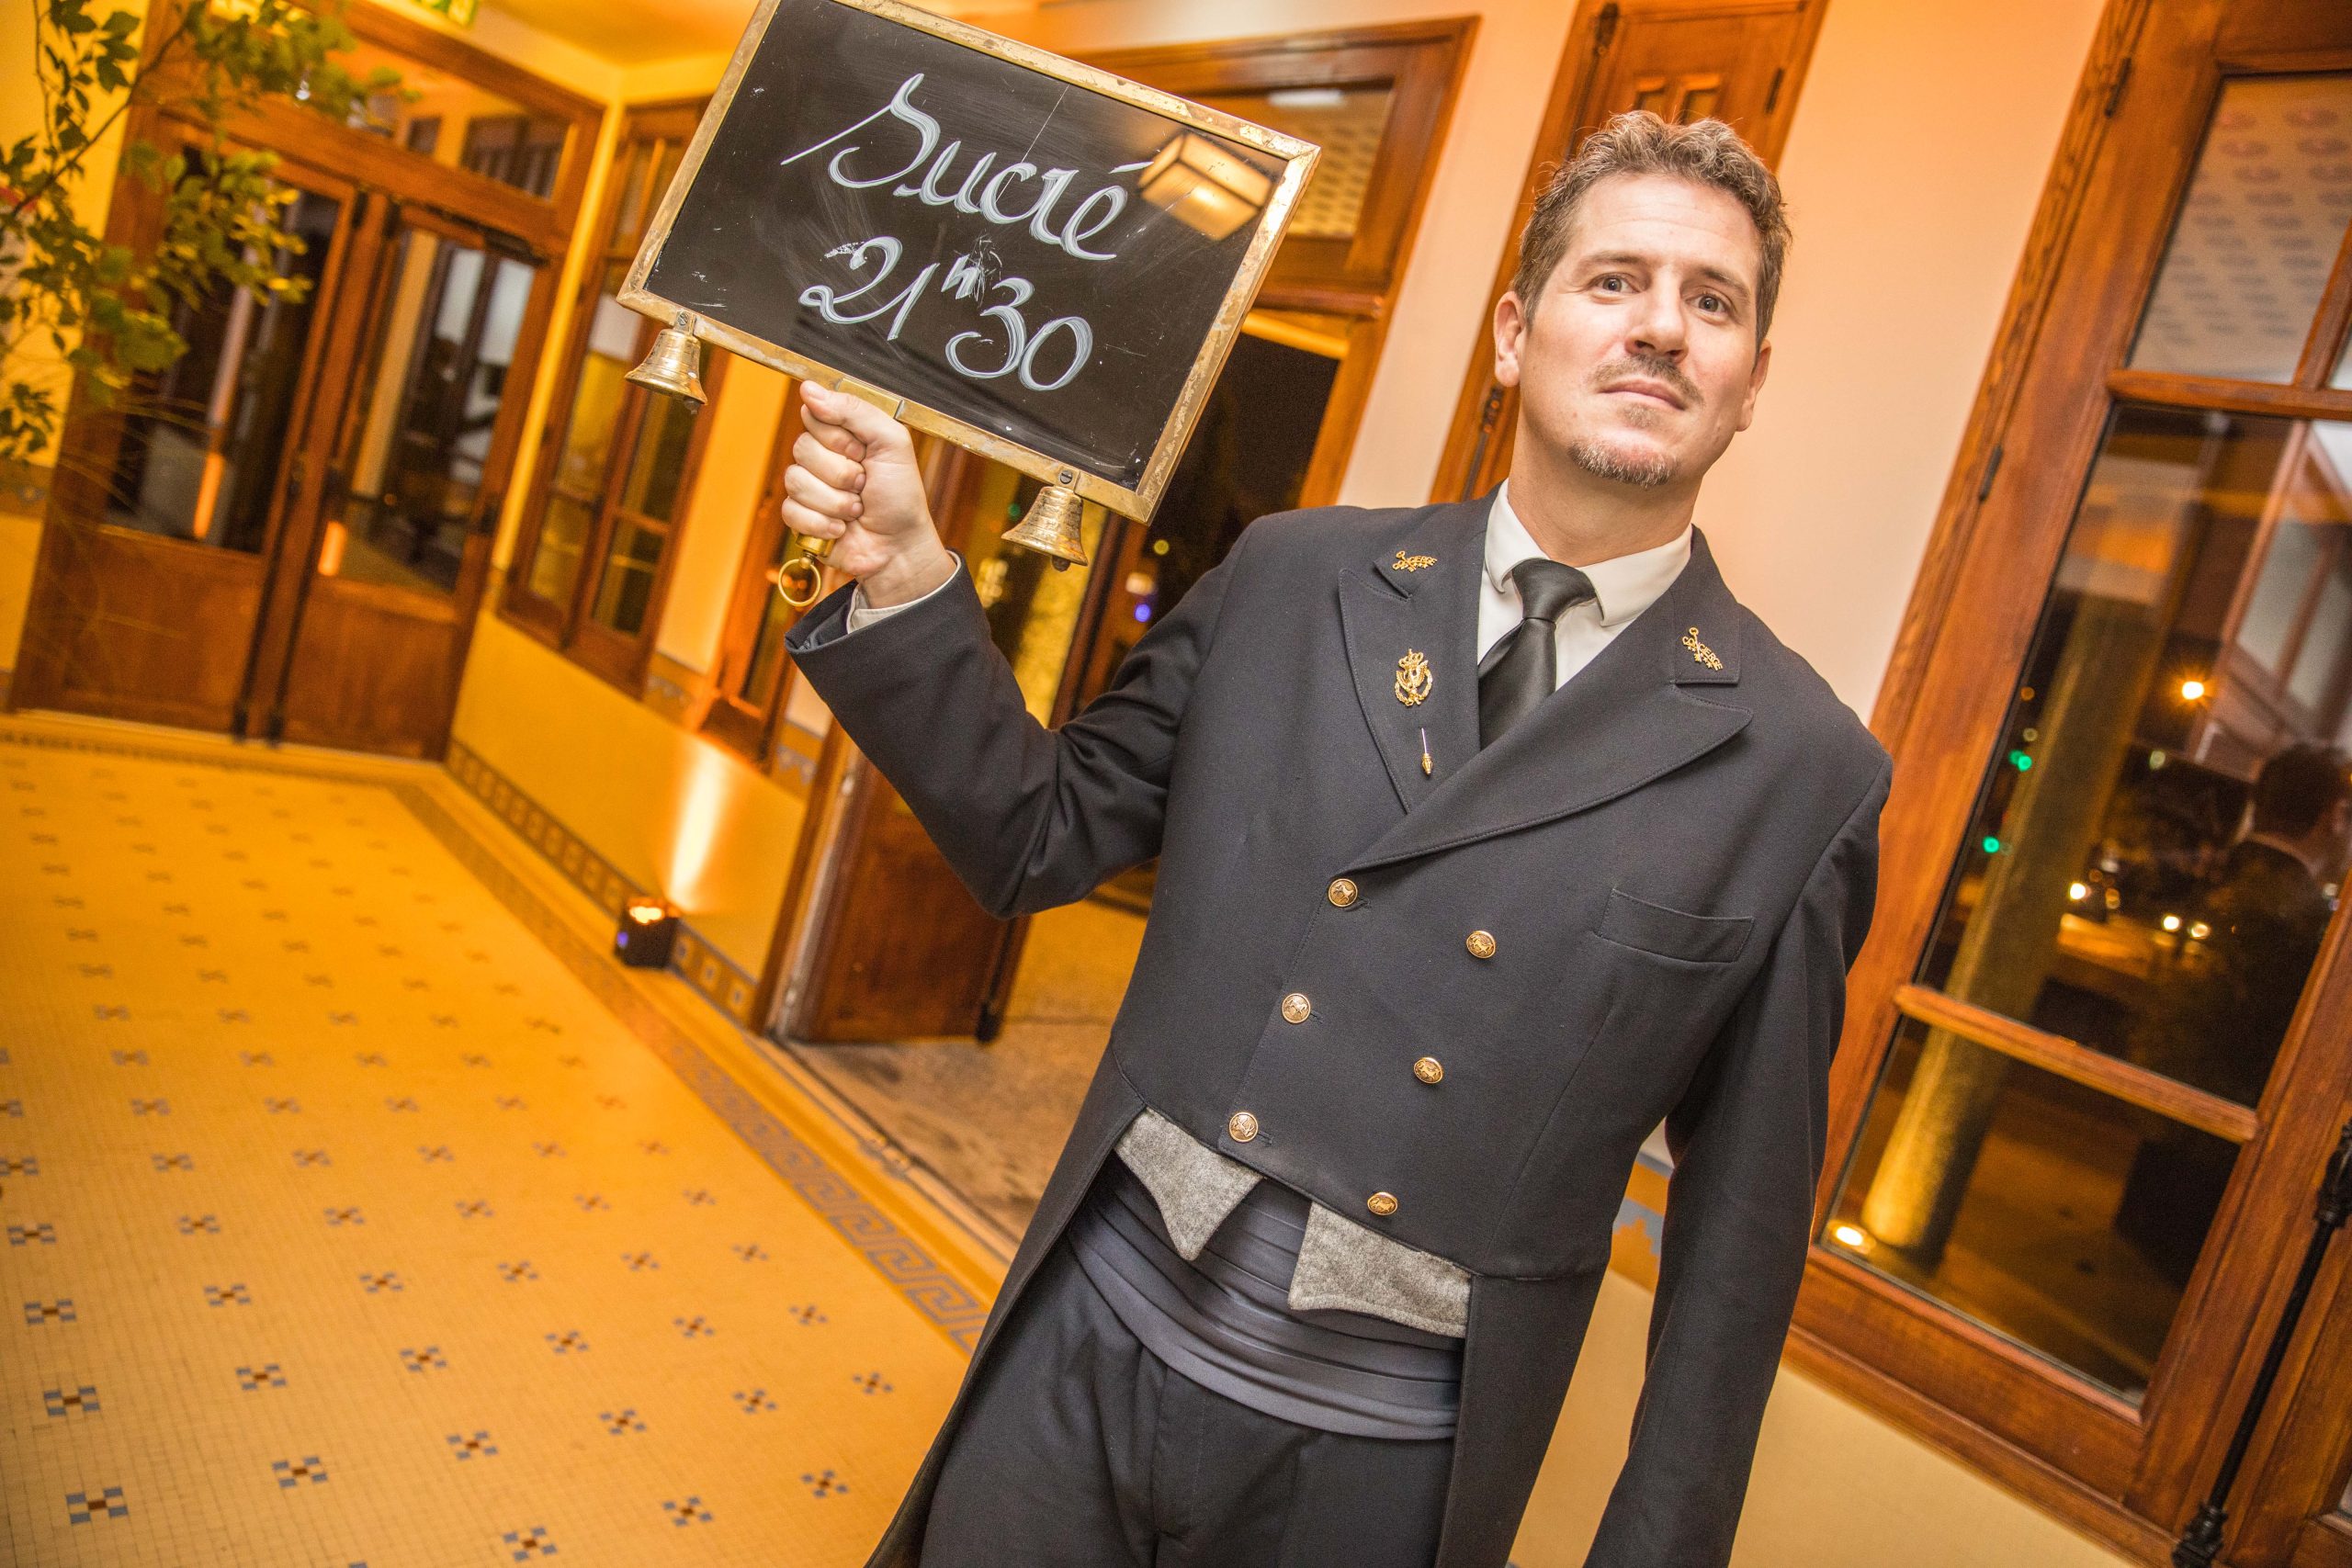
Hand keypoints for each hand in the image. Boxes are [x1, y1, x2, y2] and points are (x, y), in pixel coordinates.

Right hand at [783, 382, 956, 607]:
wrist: (899, 547)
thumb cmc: (900, 496)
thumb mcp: (892, 442)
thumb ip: (855, 410)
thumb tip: (809, 389)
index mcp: (842, 434)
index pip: (815, 416)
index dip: (840, 438)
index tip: (864, 453)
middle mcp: (822, 457)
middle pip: (802, 448)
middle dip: (841, 472)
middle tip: (864, 484)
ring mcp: (809, 487)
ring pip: (795, 480)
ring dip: (835, 501)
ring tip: (857, 509)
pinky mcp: (800, 517)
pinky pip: (791, 510)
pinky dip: (823, 523)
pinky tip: (841, 528)